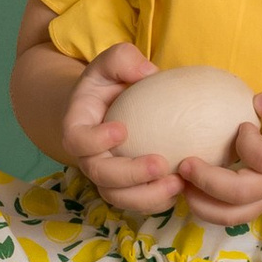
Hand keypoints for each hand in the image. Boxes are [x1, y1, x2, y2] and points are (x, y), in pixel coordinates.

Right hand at [59, 42, 184, 215]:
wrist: (110, 105)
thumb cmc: (111, 82)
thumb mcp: (112, 62)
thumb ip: (123, 59)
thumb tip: (146, 72)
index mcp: (78, 128)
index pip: (77, 140)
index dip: (95, 141)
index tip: (122, 129)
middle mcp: (88, 157)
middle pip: (100, 176)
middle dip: (130, 175)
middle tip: (161, 164)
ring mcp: (107, 176)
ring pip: (119, 197)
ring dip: (148, 196)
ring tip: (178, 183)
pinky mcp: (128, 187)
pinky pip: (139, 202)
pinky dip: (160, 199)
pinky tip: (185, 187)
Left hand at [178, 82, 261, 225]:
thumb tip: (255, 102)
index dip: (245, 143)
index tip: (242, 125)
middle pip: (241, 195)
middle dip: (207, 182)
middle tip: (184, 163)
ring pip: (235, 216)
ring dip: (202, 204)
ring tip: (180, 186)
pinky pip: (238, 217)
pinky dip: (213, 209)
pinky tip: (194, 191)